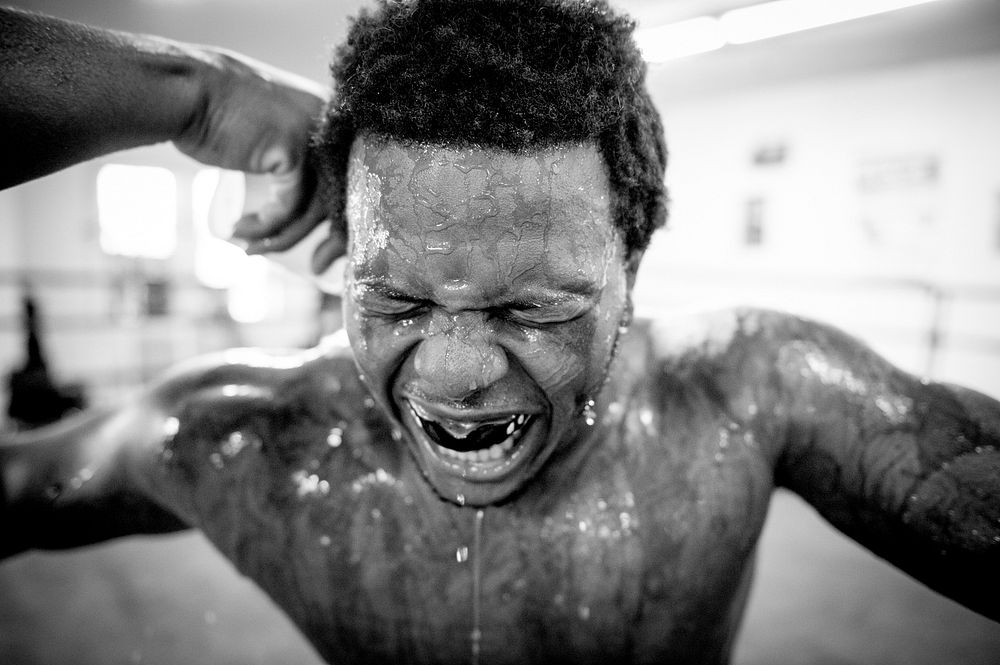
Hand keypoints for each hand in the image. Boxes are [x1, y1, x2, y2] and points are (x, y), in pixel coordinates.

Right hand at [173, 48, 342, 271]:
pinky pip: (288, 206)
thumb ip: (295, 163)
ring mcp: (314, 137)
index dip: (343, 224)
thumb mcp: (270, 140)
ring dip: (282, 237)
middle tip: (315, 269)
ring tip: (253, 249)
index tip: (324, 254)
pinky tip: (239, 231)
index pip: (353, 184)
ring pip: (312, 208)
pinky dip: (265, 225)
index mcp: (334, 124)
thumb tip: (306, 209)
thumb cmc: (218, 118)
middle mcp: (332, 128)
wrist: (188, 90)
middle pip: (344, 198)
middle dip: (331, 242)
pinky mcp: (292, 151)